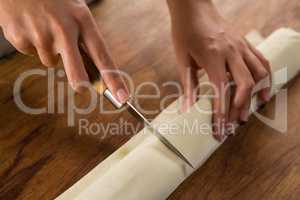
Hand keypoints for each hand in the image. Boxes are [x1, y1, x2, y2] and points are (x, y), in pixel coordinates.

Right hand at [0, 0, 128, 102]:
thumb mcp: (75, 11)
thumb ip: (82, 37)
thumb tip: (89, 70)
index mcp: (82, 19)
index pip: (102, 55)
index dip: (113, 79)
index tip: (122, 97)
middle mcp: (63, 28)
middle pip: (76, 68)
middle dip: (80, 81)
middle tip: (81, 87)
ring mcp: (40, 33)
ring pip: (50, 60)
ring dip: (48, 50)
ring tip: (43, 26)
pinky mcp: (19, 36)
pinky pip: (29, 52)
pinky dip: (30, 43)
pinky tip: (29, 25)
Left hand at [167, 0, 270, 139]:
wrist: (193, 8)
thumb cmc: (185, 32)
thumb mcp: (182, 59)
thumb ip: (188, 85)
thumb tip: (187, 110)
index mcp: (213, 57)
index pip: (221, 92)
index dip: (221, 114)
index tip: (219, 130)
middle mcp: (231, 52)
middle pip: (244, 86)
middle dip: (238, 110)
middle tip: (232, 126)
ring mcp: (241, 46)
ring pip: (258, 74)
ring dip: (254, 97)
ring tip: (246, 114)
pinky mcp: (245, 43)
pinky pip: (262, 62)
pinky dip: (265, 78)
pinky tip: (262, 91)